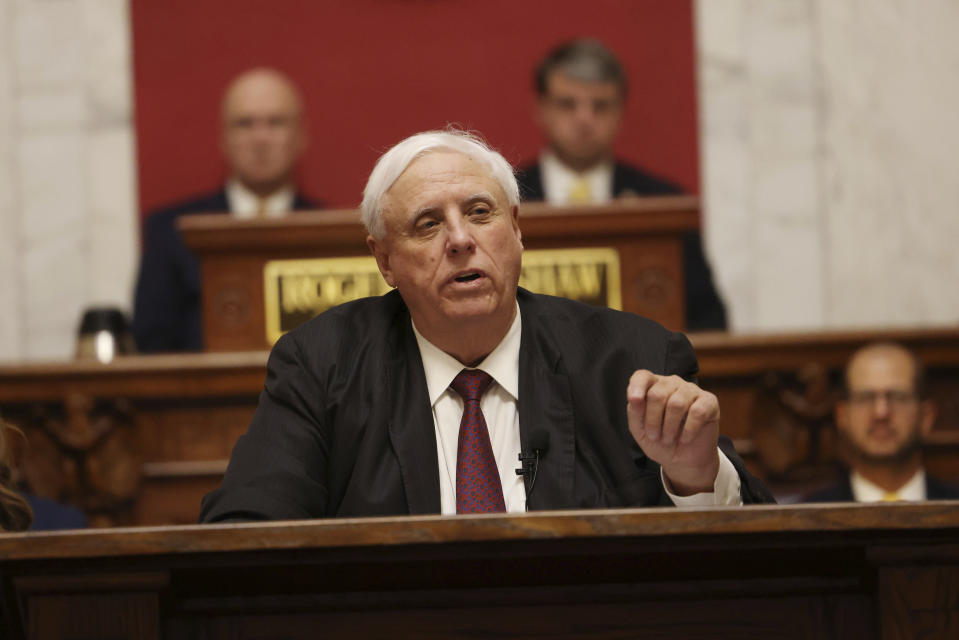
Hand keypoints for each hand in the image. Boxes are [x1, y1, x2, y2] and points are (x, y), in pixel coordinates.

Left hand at [626, 370, 720, 494]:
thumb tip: (634, 398)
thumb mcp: (640, 431)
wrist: (683, 460)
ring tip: (668, 439)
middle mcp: (672, 383)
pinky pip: (698, 411)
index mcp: (653, 386)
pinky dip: (689, 430)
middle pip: (658, 394)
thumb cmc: (659, 441)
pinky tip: (685, 438)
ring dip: (670, 427)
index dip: (637, 386)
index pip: (643, 376)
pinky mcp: (709, 401)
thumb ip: (635, 413)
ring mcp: (691, 390)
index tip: (634, 400)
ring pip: (677, 403)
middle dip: (653, 420)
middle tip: (655, 436)